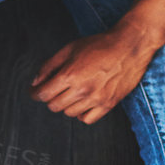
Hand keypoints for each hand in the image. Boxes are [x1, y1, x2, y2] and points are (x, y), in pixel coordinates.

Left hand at [32, 23, 158, 123]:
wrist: (129, 47)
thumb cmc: (99, 45)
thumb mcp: (70, 49)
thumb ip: (49, 66)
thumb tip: (35, 83)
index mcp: (70, 74)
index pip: (43, 94)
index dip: (35, 94)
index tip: (35, 92)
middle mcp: (82, 90)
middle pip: (54, 106)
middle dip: (50, 98)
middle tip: (54, 90)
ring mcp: (96, 99)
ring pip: (69, 113)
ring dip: (66, 104)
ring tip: (72, 92)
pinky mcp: (108, 104)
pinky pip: (86, 119)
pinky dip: (81, 113)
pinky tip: (83, 102)